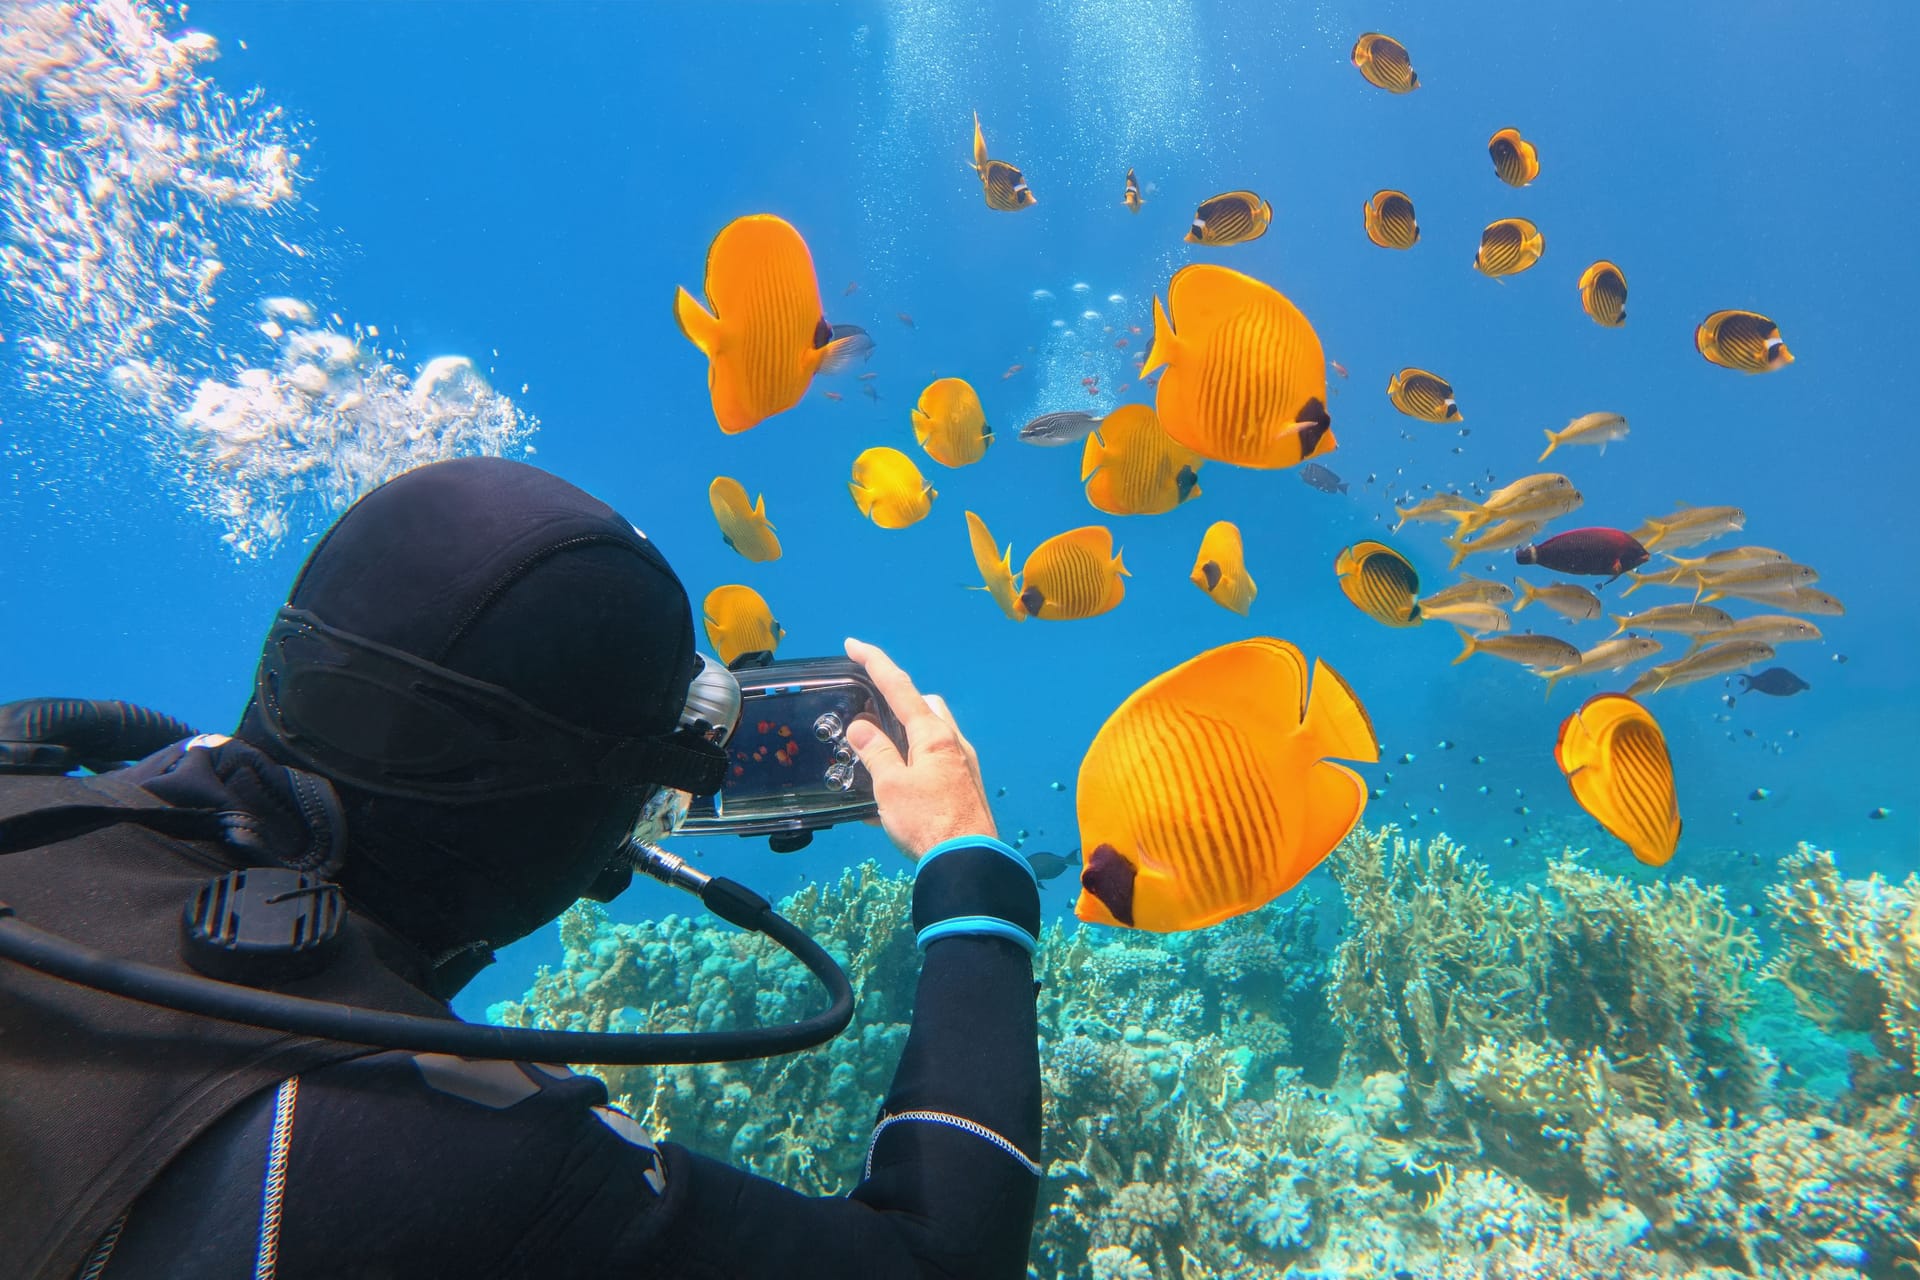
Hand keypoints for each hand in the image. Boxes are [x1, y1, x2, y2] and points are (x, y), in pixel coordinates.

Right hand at [842, 637, 996, 860]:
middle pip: (926, 706)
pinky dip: (915, 766)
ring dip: (907, 737)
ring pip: (934, 735)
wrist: (969, 862)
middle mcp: (953, 743)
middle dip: (900, 702)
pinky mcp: (967, 788)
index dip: (874, 663)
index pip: (899, 687)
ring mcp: (964, 765)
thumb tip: (860, 726)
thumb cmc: (928, 821)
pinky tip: (895, 794)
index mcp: (934, 734)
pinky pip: (937, 764)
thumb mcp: (890, 786)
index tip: (853, 645)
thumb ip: (875, 752)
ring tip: (879, 758)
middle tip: (872, 715)